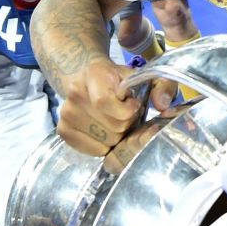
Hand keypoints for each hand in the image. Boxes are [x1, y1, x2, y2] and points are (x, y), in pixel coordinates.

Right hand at [53, 55, 176, 155]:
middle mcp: (75, 93)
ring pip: (105, 142)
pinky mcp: (63, 130)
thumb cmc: (120, 81)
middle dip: (126, 124)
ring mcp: (66, 113)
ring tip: (114, 120)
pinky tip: (106, 130)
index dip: (127, 110)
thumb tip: (162, 105)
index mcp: (94, 74)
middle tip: (124, 113)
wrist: (89, 78)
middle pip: (112, 127)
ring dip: (117, 135)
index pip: (104, 102)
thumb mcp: (145, 76)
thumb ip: (162, 85)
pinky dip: (105, 145)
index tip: (134, 104)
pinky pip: (94, 151)